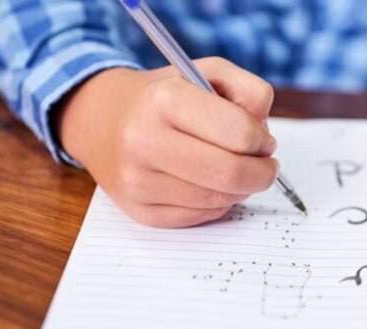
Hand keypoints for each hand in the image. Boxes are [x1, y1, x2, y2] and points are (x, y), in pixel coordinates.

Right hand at [56, 57, 277, 227]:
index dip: (262, 141)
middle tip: (266, 166)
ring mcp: (138, 181)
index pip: (238, 134)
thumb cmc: (165, 97)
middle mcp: (144, 141)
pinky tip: (210, 184)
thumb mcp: (207, 73)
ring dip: (241, 189)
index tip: (264, 141)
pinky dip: (218, 203)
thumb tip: (265, 138)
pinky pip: (201, 217)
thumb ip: (249, 91)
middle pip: (231, 174)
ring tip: (235, 170)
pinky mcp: (140, 211)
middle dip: (262, 173)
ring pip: (219, 200)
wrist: (101, 122)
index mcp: (165, 100)